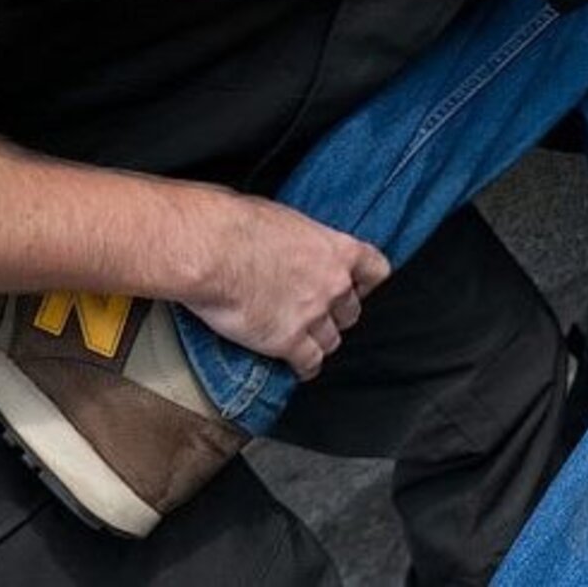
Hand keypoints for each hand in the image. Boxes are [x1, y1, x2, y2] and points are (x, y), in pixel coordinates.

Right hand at [184, 195, 389, 380]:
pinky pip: (309, 362)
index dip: (367, 283)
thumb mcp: (283, 218)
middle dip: (337, 314)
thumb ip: (300, 239)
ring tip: (308, 342)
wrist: (212, 251)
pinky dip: (306, 368)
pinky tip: (300, 368)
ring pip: (332, 340)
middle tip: (320, 314)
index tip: (358, 287)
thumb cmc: (237, 226)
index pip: (376, 270)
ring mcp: (313, 315)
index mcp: (336, 249)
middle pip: (351, 311)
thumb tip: (290, 242)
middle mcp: (333, 284)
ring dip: (321, 342)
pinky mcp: (287, 341)